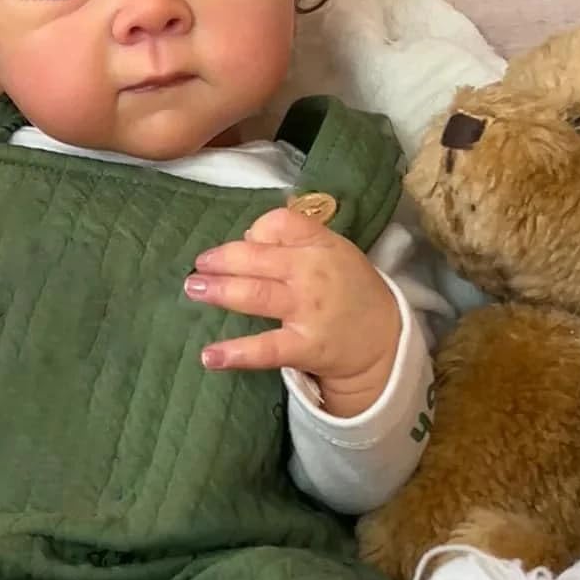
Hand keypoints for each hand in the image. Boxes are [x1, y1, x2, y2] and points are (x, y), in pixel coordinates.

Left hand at [184, 207, 400, 417]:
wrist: (385, 339)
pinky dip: (236, 353)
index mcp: (320, 245)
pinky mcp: (304, 347)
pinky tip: (209, 355)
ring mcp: (307, 311)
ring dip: (220, 291)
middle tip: (198, 265)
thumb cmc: (349, 288)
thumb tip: (246, 237)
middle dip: (222, 259)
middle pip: (258, 258)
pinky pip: (266, 349)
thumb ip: (293, 239)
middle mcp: (312, 273)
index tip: (245, 242)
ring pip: (256, 296)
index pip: (280, 223)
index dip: (257, 230)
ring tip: (194, 289)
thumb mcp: (332, 251)